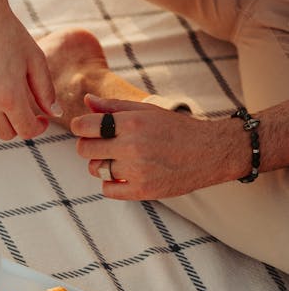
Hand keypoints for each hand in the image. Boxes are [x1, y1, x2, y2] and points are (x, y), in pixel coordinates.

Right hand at [0, 2, 56, 139]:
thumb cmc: (9, 32)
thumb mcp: (35, 59)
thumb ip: (46, 91)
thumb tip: (55, 114)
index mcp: (10, 96)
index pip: (26, 131)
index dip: (38, 128)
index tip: (41, 119)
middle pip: (5, 133)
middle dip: (18, 125)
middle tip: (24, 109)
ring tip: (3, 103)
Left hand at [72, 95, 235, 199]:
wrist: (210, 152)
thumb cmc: (176, 129)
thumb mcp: (147, 111)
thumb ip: (114, 106)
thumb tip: (87, 100)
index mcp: (132, 123)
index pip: (85, 126)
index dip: (80, 127)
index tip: (85, 128)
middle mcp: (133, 146)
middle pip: (84, 149)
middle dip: (88, 146)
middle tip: (102, 144)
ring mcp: (137, 171)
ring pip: (95, 170)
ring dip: (100, 164)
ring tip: (117, 159)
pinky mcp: (143, 191)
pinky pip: (107, 190)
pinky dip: (111, 183)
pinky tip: (124, 175)